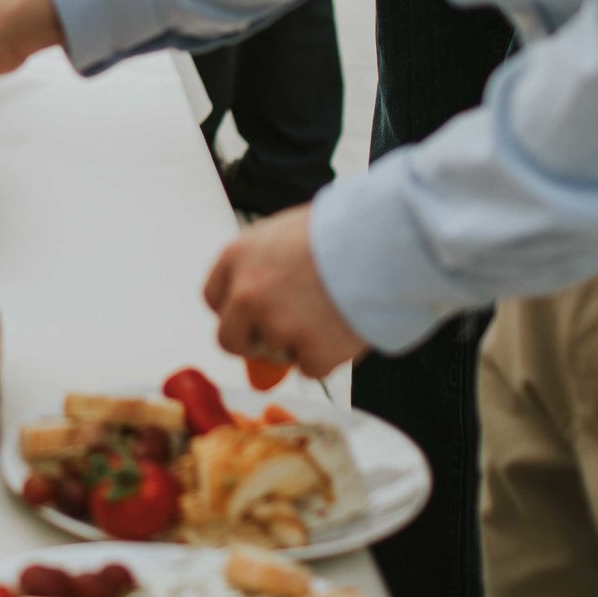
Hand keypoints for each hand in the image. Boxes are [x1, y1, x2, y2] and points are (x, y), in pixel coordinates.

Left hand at [203, 208, 368, 378]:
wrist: (383, 242)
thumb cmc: (340, 229)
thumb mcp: (285, 234)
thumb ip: (263, 266)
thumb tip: (257, 308)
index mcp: (237, 257)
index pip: (214, 298)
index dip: (236, 308)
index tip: (252, 313)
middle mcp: (247, 294)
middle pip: (229, 338)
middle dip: (252, 341)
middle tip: (280, 335)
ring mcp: (277, 326)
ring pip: (275, 353)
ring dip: (297, 343)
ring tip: (329, 311)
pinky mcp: (310, 352)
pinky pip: (310, 367)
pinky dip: (327, 356)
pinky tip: (343, 326)